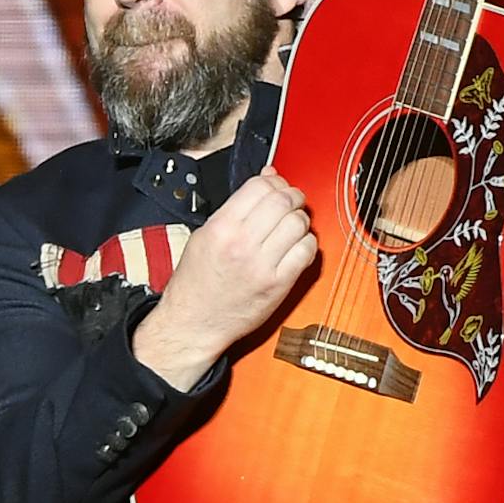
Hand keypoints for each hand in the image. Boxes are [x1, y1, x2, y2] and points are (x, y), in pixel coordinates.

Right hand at [132, 170, 316, 390]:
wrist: (195, 321)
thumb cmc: (197, 283)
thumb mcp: (204, 235)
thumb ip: (235, 208)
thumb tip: (264, 182)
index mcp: (220, 228)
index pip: (259, 187)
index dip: (274, 181)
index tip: (276, 185)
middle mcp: (242, 243)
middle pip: (282, 201)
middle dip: (292, 195)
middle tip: (292, 200)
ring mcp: (262, 265)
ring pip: (298, 223)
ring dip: (301, 219)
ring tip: (293, 224)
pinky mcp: (278, 284)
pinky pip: (306, 252)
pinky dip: (308, 243)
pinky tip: (298, 245)